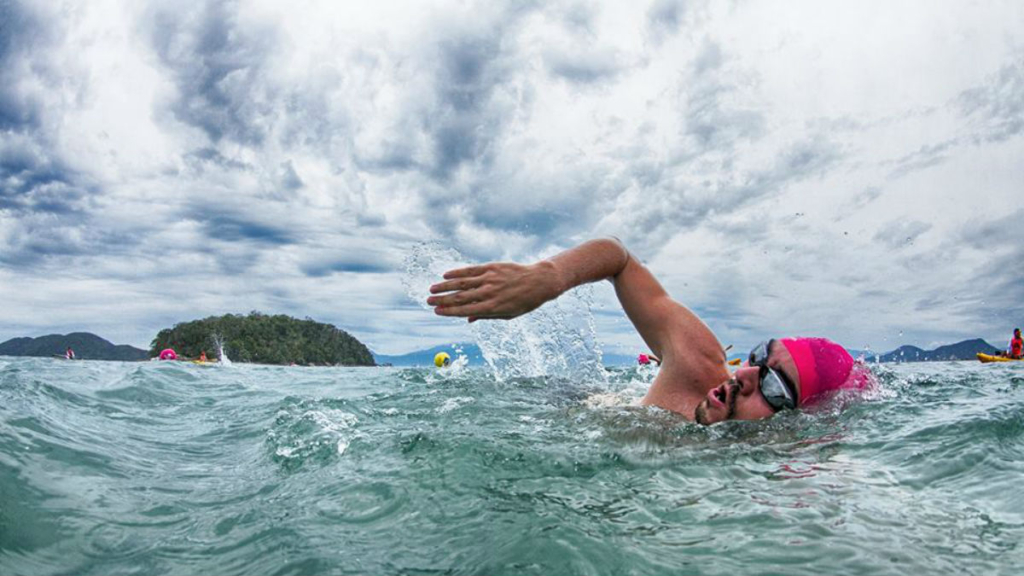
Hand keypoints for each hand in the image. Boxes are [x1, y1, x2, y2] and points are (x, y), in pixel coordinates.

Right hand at [427, 261, 561, 321]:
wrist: (539, 281)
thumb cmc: (524, 301)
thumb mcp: (507, 314)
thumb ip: (486, 316)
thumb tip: (467, 319)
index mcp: (492, 308)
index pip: (464, 310)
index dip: (448, 311)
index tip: (436, 311)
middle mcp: (488, 293)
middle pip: (460, 297)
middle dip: (442, 300)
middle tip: (428, 301)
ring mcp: (489, 279)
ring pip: (462, 282)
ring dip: (445, 286)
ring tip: (432, 288)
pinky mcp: (491, 267)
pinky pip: (471, 270)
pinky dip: (457, 272)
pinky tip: (446, 275)